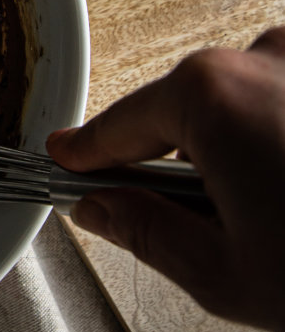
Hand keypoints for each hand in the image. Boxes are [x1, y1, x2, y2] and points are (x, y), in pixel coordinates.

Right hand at [48, 28, 284, 331]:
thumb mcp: (222, 273)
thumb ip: (143, 229)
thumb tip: (100, 209)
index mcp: (211, 96)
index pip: (121, 123)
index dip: (88, 151)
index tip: (68, 159)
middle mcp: (264, 57)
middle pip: (189, 107)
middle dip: (187, 162)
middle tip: (212, 228)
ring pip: (249, 101)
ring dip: (249, 149)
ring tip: (282, 219)